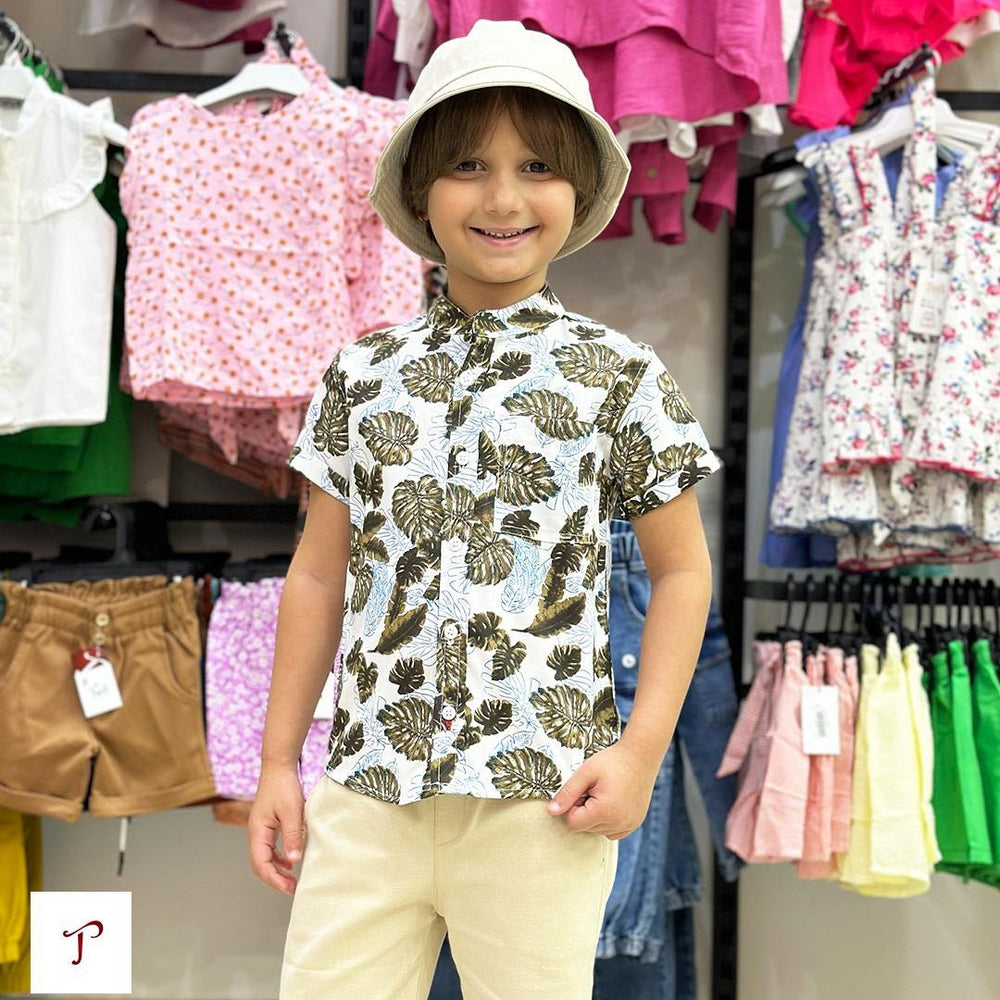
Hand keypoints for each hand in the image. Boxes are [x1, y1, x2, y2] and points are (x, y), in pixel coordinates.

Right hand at [248, 767, 305, 894]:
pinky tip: (290, 862)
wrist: (278, 767)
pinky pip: (269, 848)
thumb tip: (294, 861)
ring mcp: (260, 829)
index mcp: (258, 831)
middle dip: (274, 879)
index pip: (261, 864)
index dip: (274, 879)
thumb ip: (292, 836)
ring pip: (264, 857)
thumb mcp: (292, 811)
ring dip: (276, 870)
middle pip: (260, 864)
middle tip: (292, 889)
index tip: (289, 888)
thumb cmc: (283, 786)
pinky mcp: (267, 825)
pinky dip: (278, 858)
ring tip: (292, 880)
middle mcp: (256, 833)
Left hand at [546, 741, 659, 839]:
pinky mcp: (635, 823)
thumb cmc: (612, 761)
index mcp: (604, 811)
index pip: (573, 823)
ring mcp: (629, 825)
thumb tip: (551, 811)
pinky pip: (613, 831)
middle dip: (584, 810)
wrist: (640, 755)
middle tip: (594, 789)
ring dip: (596, 816)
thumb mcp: (585, 772)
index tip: (582, 790)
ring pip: (598, 831)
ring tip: (605, 793)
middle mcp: (618, 823)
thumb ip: (567, 793)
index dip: (573, 806)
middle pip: (586, 828)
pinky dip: (608, 820)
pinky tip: (612, 801)